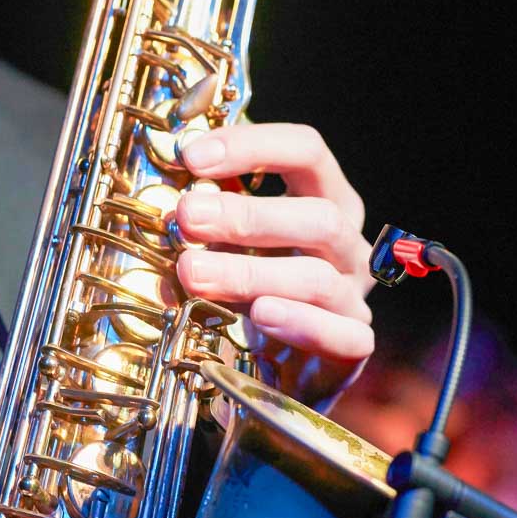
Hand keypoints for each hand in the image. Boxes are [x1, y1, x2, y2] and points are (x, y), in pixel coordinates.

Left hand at [175, 123, 374, 404]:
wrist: (275, 372)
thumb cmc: (249, 292)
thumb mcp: (226, 245)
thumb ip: (206, 217)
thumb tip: (163, 195)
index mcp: (325, 199)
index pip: (308, 151)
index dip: (253, 146)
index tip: (192, 156)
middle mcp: (346, 245)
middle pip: (318, 215)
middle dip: (246, 215)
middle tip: (186, 216)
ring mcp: (353, 298)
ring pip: (318, 277)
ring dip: (251, 272)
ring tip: (193, 272)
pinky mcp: (352, 349)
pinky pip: (339, 336)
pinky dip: (298, 322)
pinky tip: (260, 313)